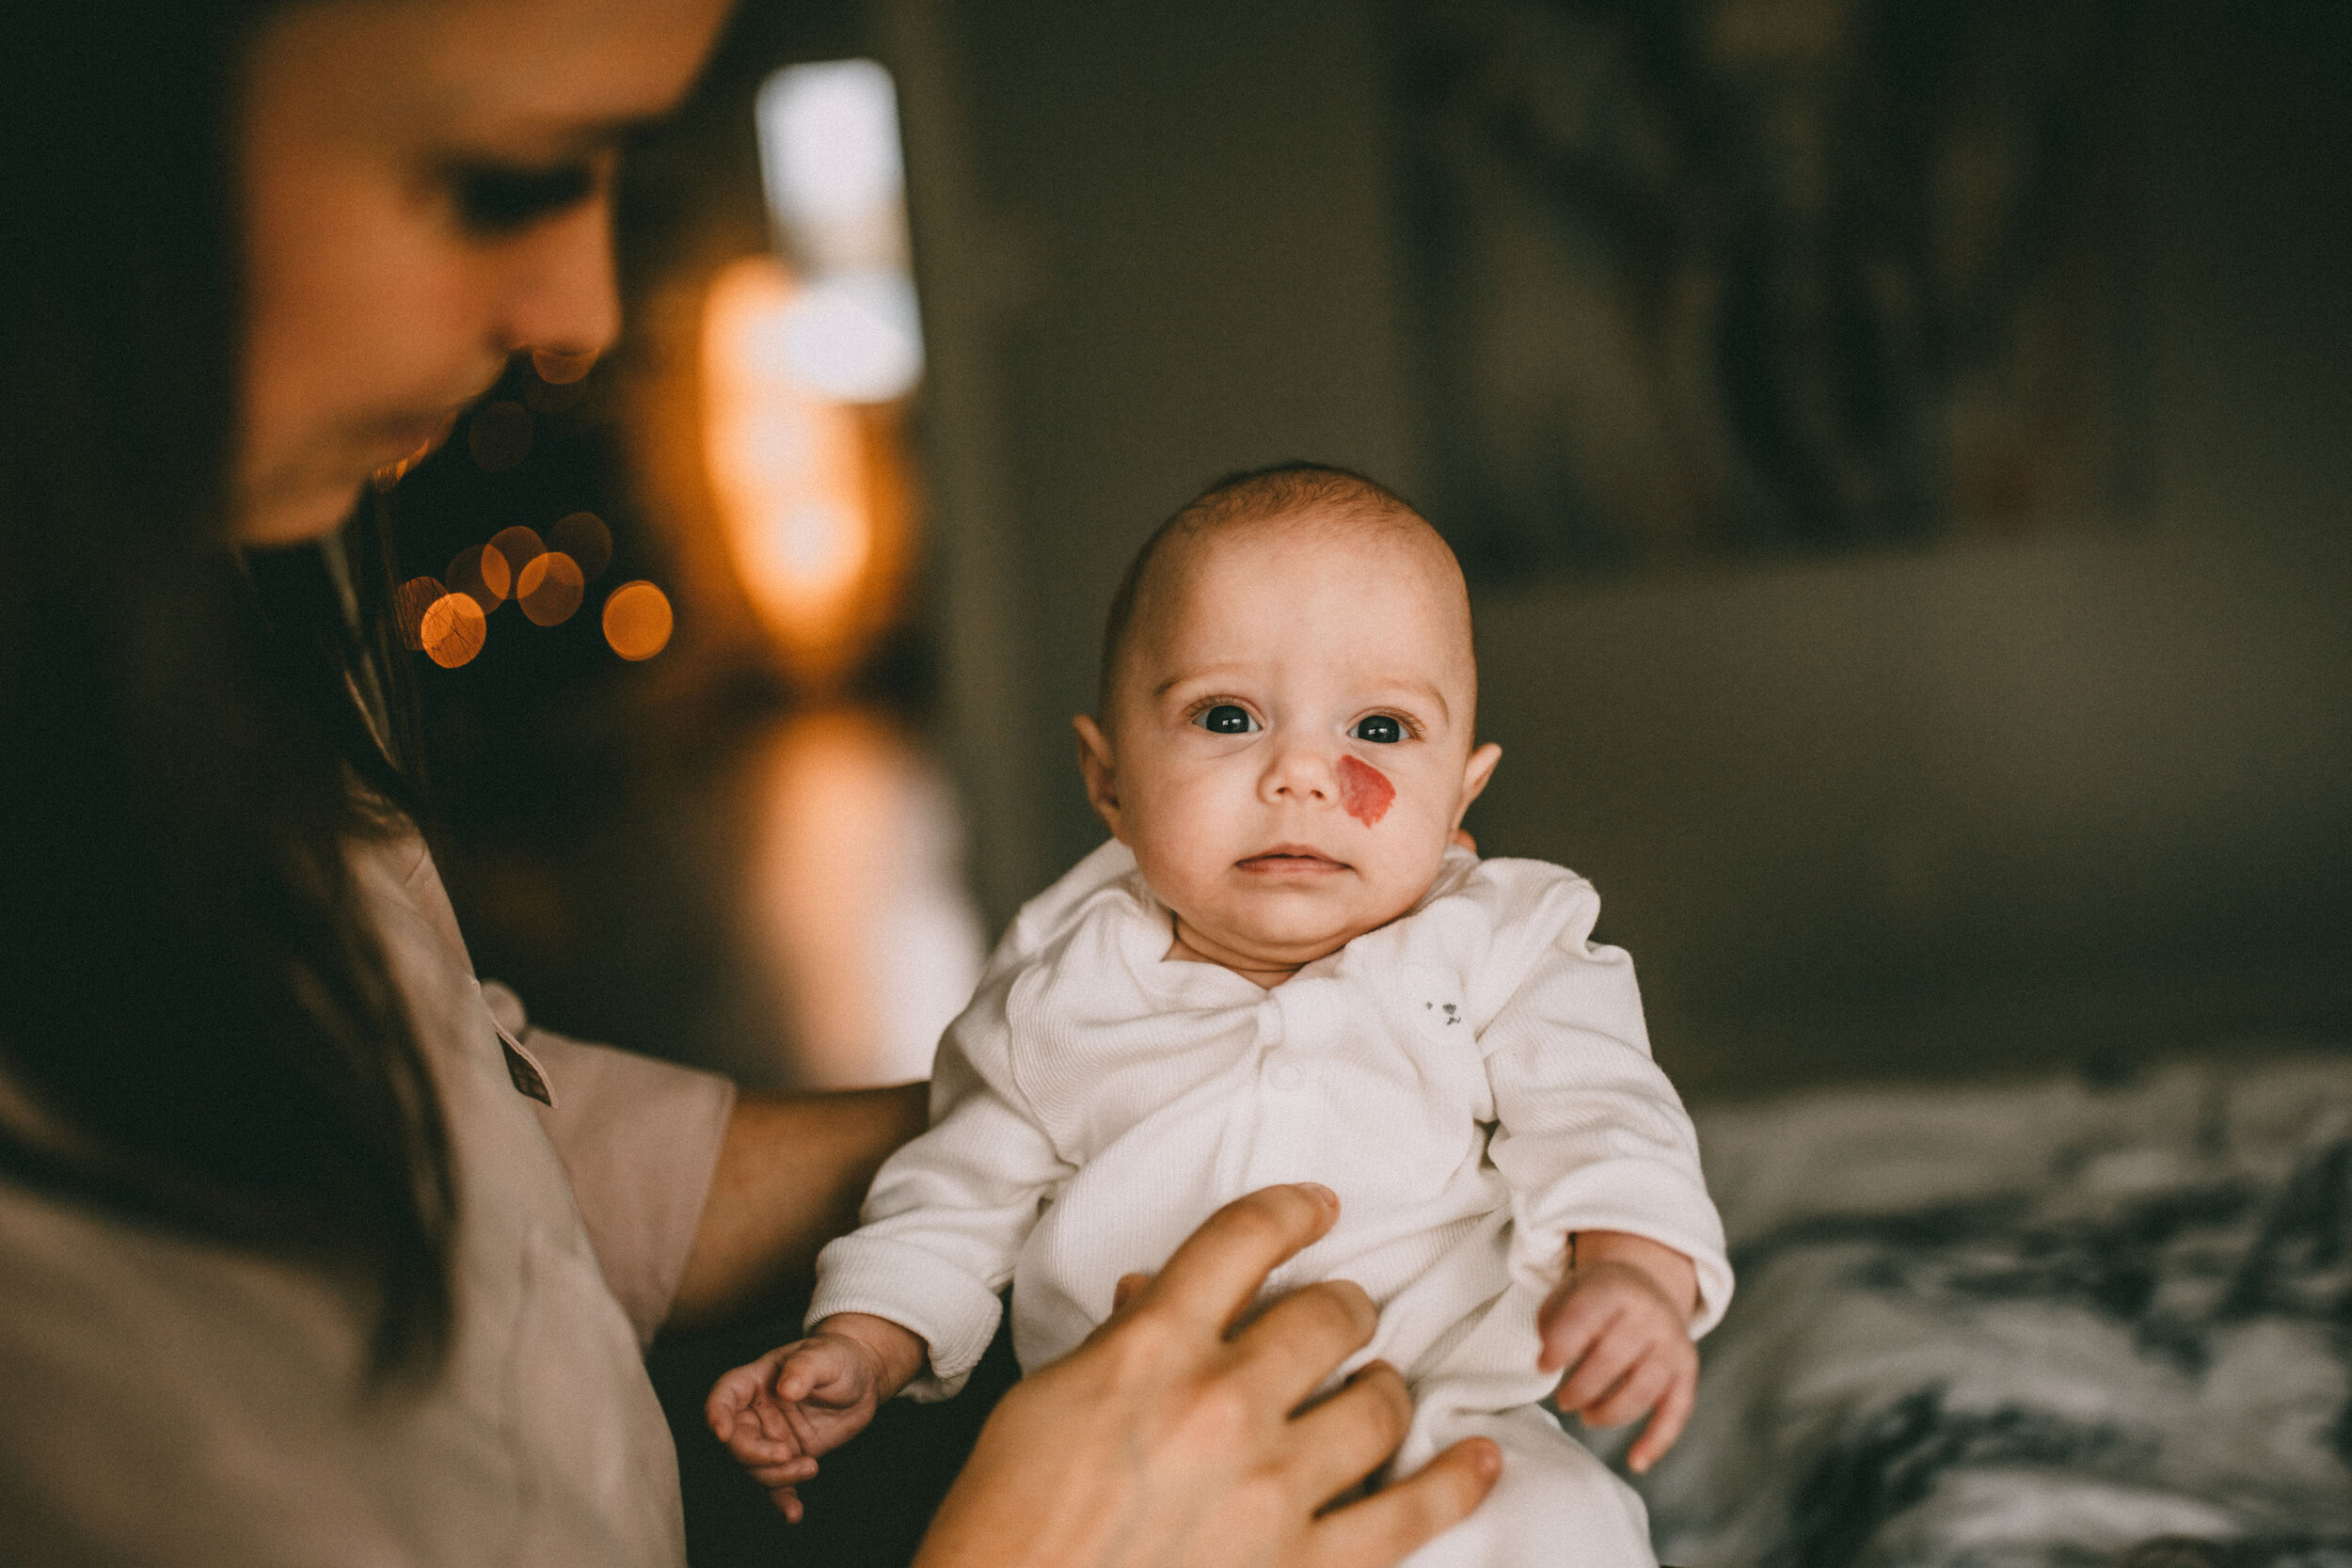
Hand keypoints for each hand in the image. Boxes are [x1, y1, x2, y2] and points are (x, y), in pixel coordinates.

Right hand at [705, 1314, 923, 1520]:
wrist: (863, 1382)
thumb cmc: (839, 1358)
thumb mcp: (826, 1356)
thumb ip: (804, 1369)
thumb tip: (786, 1389)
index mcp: (757, 1380)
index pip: (725, 1395)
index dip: (717, 1413)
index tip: (723, 1433)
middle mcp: (757, 1412)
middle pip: (736, 1439)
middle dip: (754, 1453)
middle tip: (785, 1455)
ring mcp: (771, 1438)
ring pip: (755, 1468)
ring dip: (777, 1476)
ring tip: (811, 1467)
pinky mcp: (789, 1459)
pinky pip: (778, 1486)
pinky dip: (783, 1502)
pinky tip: (793, 1514)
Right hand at [912, 1183, 1500, 1567]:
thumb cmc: (1005, 1524)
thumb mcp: (1040, 1404)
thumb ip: (1116, 1344)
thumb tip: (1154, 1297)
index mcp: (1151, 1349)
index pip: (1243, 1239)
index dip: (1292, 1210)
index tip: (1317, 1208)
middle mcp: (1222, 1405)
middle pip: (1327, 1316)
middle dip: (1344, 1308)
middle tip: (1343, 1315)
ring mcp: (1272, 1489)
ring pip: (1378, 1402)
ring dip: (1384, 1386)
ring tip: (1377, 1386)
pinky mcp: (1304, 1567)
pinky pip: (1409, 1513)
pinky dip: (1456, 1482)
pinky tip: (1482, 1459)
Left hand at [1536, 1233, 1698, 1473]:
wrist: (1649, 1284)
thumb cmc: (1596, 1299)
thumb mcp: (1569, 1292)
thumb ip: (1552, 1323)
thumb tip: (1547, 1365)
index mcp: (1614, 1289)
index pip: (1585, 1319)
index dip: (1561, 1347)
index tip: (1543, 1367)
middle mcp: (1649, 1314)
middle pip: (1613, 1360)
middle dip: (1581, 1388)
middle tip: (1563, 1400)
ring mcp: (1672, 1344)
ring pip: (1642, 1390)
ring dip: (1609, 1412)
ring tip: (1586, 1415)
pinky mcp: (1686, 1370)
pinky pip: (1677, 1411)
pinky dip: (1658, 1440)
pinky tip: (1636, 1462)